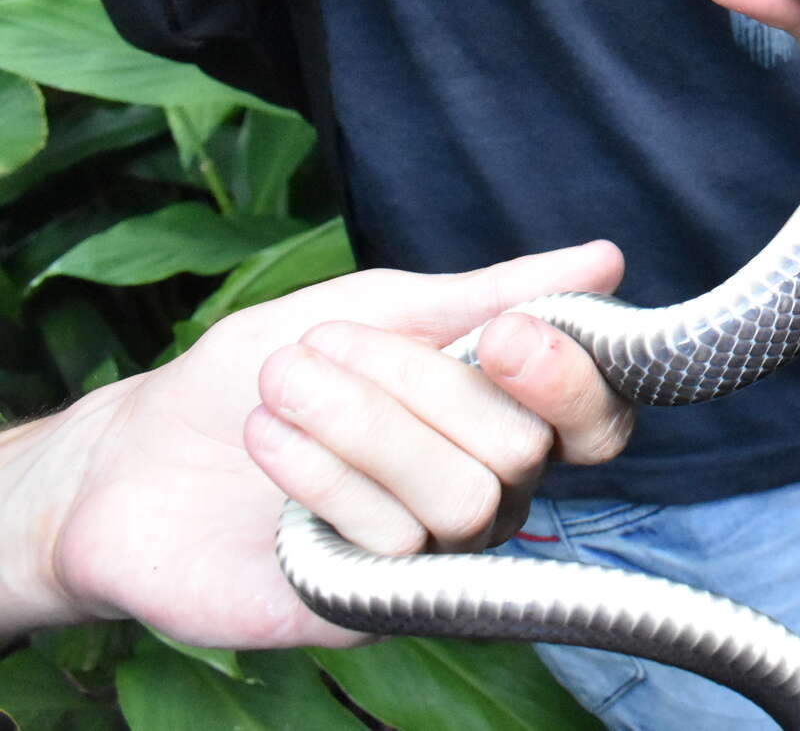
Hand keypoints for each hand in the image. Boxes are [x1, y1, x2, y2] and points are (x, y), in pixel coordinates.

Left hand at [25, 242, 632, 647]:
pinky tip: (267, 443)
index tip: (503, 336)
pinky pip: (391, 542)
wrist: (131, 459)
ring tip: (278, 388)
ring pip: (461, 497)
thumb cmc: (255, 374)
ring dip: (358, 424)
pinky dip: (322, 474)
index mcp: (496, 417)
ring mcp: (429, 555)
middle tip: (318, 347)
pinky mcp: (372, 603)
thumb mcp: (374, 308)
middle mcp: (483, 491)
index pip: (595, 422)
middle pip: (521, 450)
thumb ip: (487, 294)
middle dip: (415, 385)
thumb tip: (604, 260)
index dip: (571, 383)